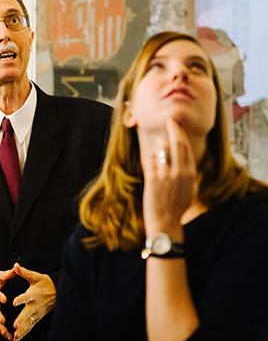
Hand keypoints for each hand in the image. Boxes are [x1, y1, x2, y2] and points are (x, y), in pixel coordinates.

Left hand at [11, 263, 55, 340]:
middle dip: (21, 319)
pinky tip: (17, 338)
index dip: (20, 299)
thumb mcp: (36, 276)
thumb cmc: (45, 284)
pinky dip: (24, 333)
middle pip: (28, 313)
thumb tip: (15, 266)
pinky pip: (30, 326)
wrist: (57, 292)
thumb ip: (24, 272)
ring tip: (15, 335)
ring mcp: (37, 313)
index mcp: (34, 294)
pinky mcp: (37, 318)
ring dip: (22, 330)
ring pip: (29, 322)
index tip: (14, 302)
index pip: (26, 296)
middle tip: (15, 325)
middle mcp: (35, 305)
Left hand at [142, 118, 197, 233]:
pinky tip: (152, 164)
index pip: (186, 148)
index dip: (181, 133)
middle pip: (177, 144)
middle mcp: (180, 172)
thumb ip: (187, 172)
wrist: (166, 221)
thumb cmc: (176, 206)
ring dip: (159, 148)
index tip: (176, 124)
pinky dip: (150, 159)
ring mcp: (166, 175)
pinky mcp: (153, 179)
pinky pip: (150, 160)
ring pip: (162, 150)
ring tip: (159, 151)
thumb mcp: (188, 188)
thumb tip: (182, 157)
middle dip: (173, 129)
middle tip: (170, 119)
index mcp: (190, 174)